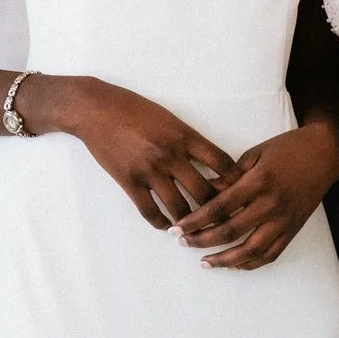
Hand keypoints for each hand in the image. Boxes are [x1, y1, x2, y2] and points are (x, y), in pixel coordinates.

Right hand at [33, 76, 242, 230]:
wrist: (96, 110)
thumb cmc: (134, 109)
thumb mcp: (168, 117)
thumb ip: (188, 139)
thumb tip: (208, 163)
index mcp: (183, 135)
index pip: (221, 162)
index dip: (235, 180)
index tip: (242, 191)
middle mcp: (170, 155)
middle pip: (205, 192)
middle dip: (218, 209)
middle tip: (224, 220)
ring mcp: (149, 171)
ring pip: (180, 208)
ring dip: (191, 222)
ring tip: (197, 229)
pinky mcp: (129, 182)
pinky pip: (151, 212)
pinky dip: (162, 223)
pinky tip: (167, 226)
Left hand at [171, 120, 338, 267]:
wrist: (323, 154)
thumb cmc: (286, 148)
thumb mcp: (254, 154)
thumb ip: (229, 177)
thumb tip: (203, 192)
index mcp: (259, 182)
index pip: (220, 207)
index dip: (196, 220)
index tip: (177, 228)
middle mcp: (271, 205)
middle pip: (231, 231)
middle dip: (203, 240)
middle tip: (183, 243)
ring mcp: (284, 220)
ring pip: (251, 250)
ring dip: (225, 260)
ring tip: (204, 262)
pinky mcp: (293, 229)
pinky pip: (271, 254)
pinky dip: (251, 263)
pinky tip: (234, 265)